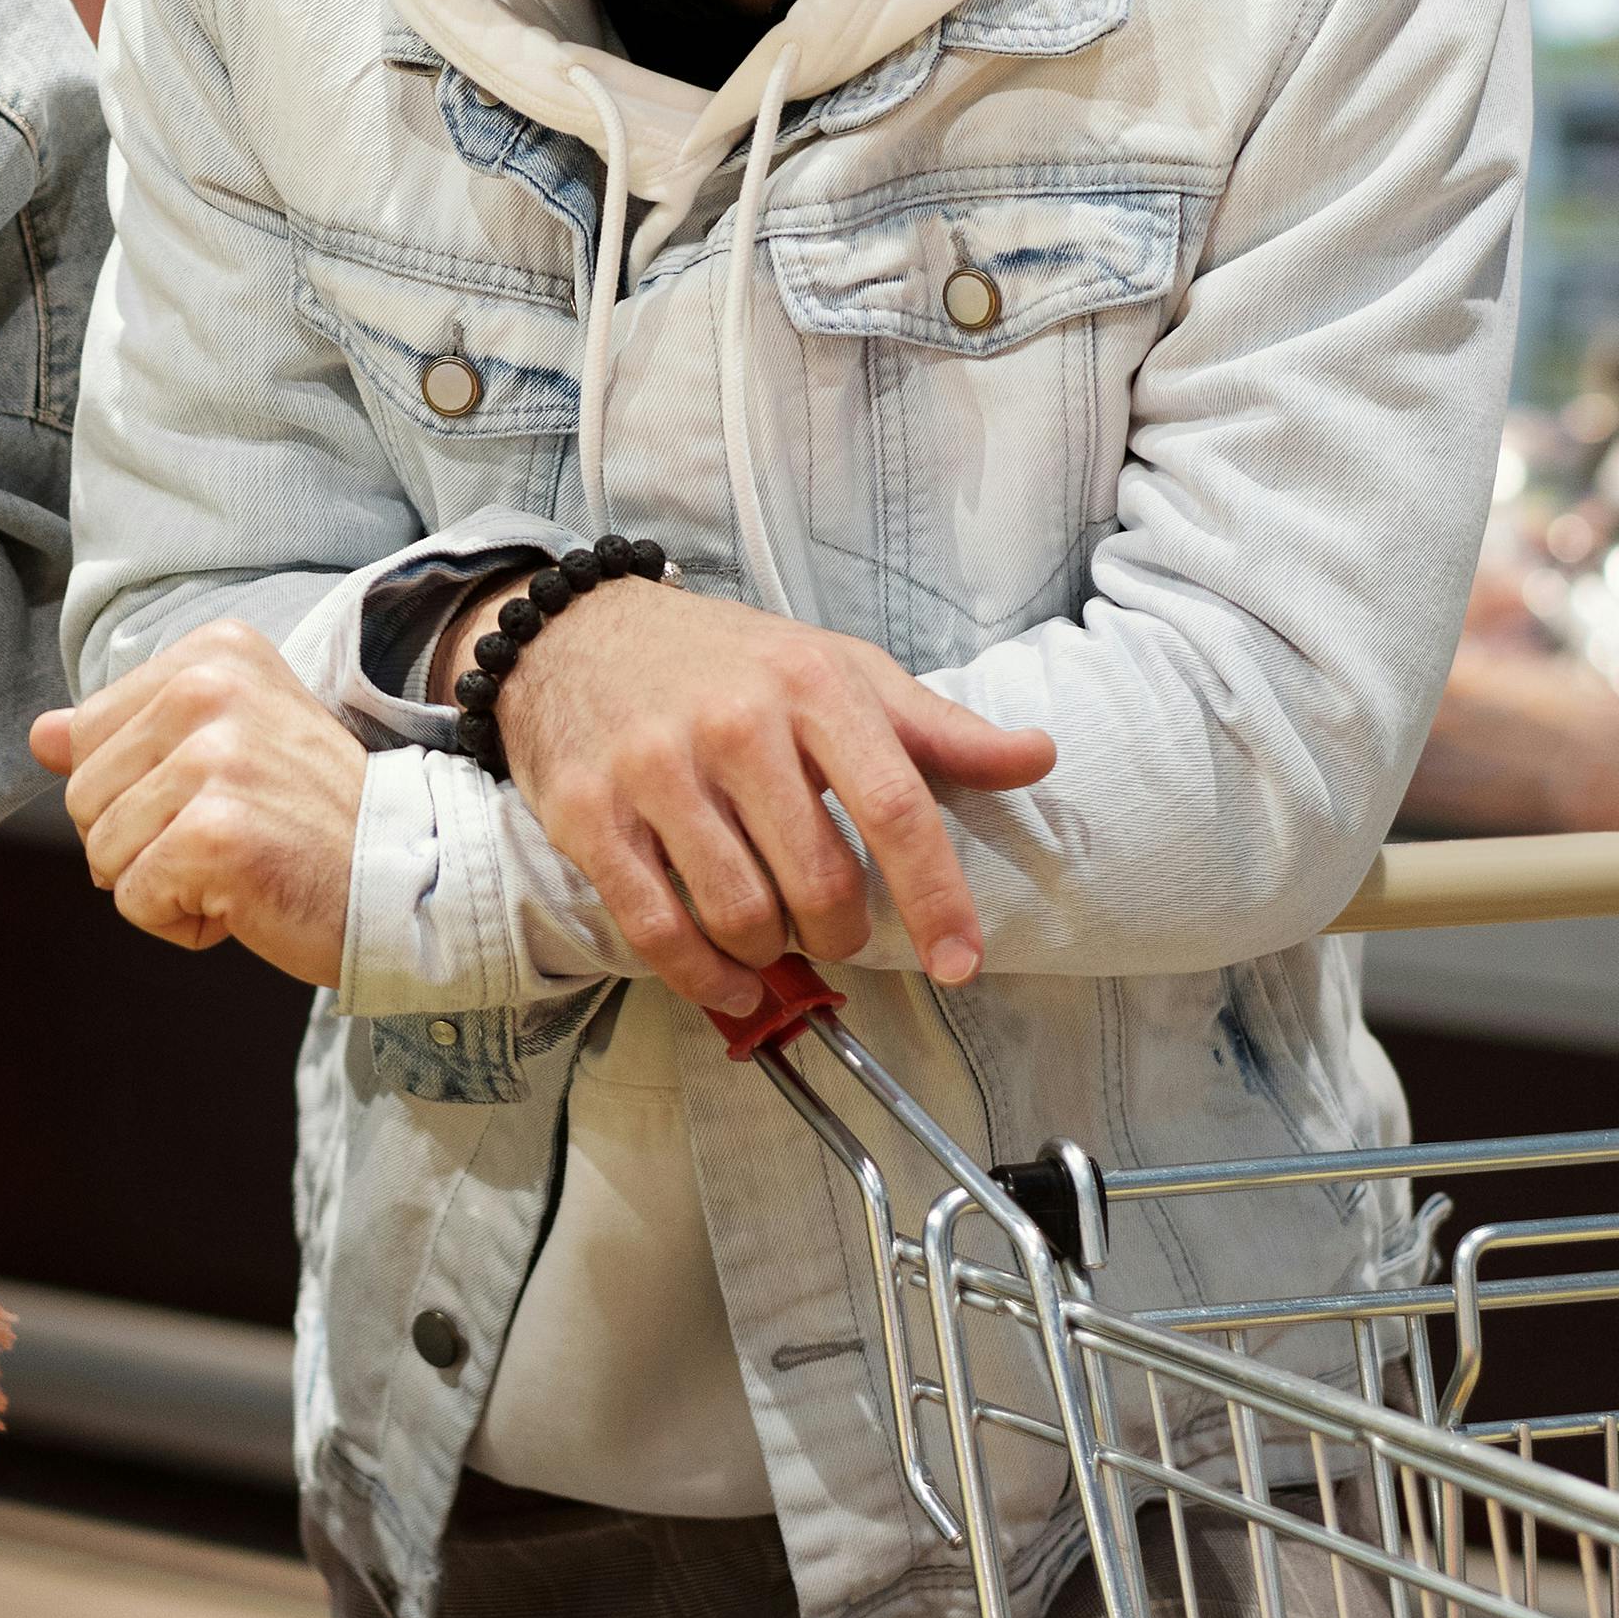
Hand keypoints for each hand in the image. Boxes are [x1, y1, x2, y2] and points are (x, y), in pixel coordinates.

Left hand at [28, 622, 359, 984]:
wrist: (414, 879)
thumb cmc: (315, 820)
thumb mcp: (224, 749)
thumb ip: (127, 735)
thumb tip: (38, 735)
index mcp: (211, 654)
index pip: (87, 734)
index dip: (138, 792)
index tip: (224, 796)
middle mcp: (208, 689)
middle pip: (80, 797)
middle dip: (141, 844)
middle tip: (234, 840)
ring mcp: (213, 759)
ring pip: (100, 854)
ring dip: (163, 885)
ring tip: (243, 867)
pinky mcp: (214, 834)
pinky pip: (133, 901)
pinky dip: (182, 924)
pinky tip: (246, 900)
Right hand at [481, 579, 1049, 1014]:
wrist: (579, 636)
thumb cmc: (730, 664)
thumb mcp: (839, 670)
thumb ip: (937, 728)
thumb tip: (1039, 756)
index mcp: (813, 684)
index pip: (896, 807)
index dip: (936, 898)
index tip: (959, 962)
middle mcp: (735, 724)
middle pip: (819, 881)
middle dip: (839, 932)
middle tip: (832, 927)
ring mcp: (656, 770)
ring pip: (741, 915)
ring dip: (771, 955)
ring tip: (774, 938)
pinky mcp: (591, 816)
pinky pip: (658, 929)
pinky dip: (704, 977)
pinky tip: (729, 980)